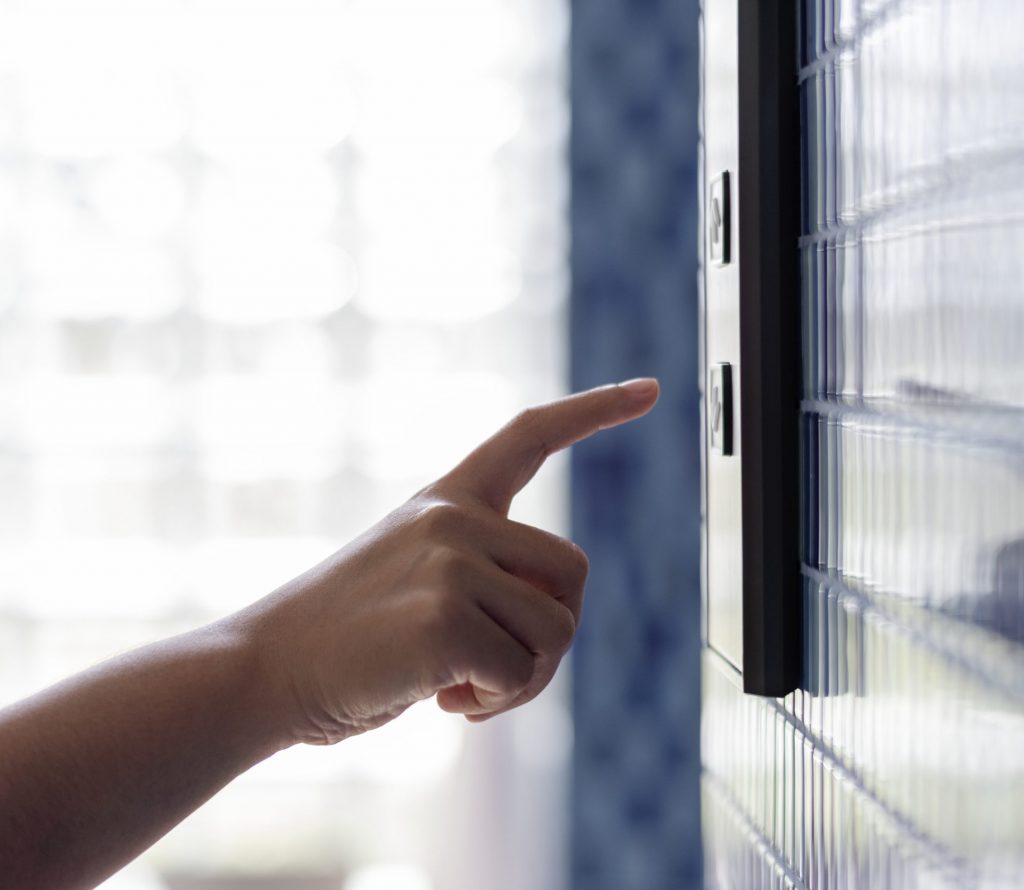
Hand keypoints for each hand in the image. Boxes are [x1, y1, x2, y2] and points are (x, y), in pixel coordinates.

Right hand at [241, 379, 658, 746]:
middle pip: (575, 571)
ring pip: (558, 630)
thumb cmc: (348, 640)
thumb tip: (558, 612)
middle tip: (494, 669)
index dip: (595, 410)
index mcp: (446, 501)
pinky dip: (493, 702)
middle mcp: (453, 518)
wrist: (263, 670)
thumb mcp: (416, 581)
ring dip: (522, 679)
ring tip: (458, 687)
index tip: (651, 389)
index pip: (529, 435)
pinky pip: (522, 673)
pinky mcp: (444, 616)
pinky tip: (439, 699)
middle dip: (553, 633)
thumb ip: (483, 576)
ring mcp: (449, 561)